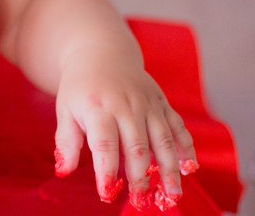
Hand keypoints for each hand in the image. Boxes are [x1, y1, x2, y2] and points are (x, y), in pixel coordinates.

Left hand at [51, 53, 196, 209]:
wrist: (101, 53)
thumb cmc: (81, 87)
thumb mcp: (65, 109)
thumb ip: (66, 141)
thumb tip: (64, 171)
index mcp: (98, 106)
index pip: (104, 143)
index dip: (106, 170)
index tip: (106, 193)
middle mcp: (126, 105)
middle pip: (137, 146)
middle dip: (140, 177)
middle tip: (140, 201)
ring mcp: (147, 103)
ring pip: (163, 139)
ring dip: (169, 169)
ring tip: (172, 196)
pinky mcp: (162, 103)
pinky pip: (178, 126)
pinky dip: (186, 147)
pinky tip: (190, 168)